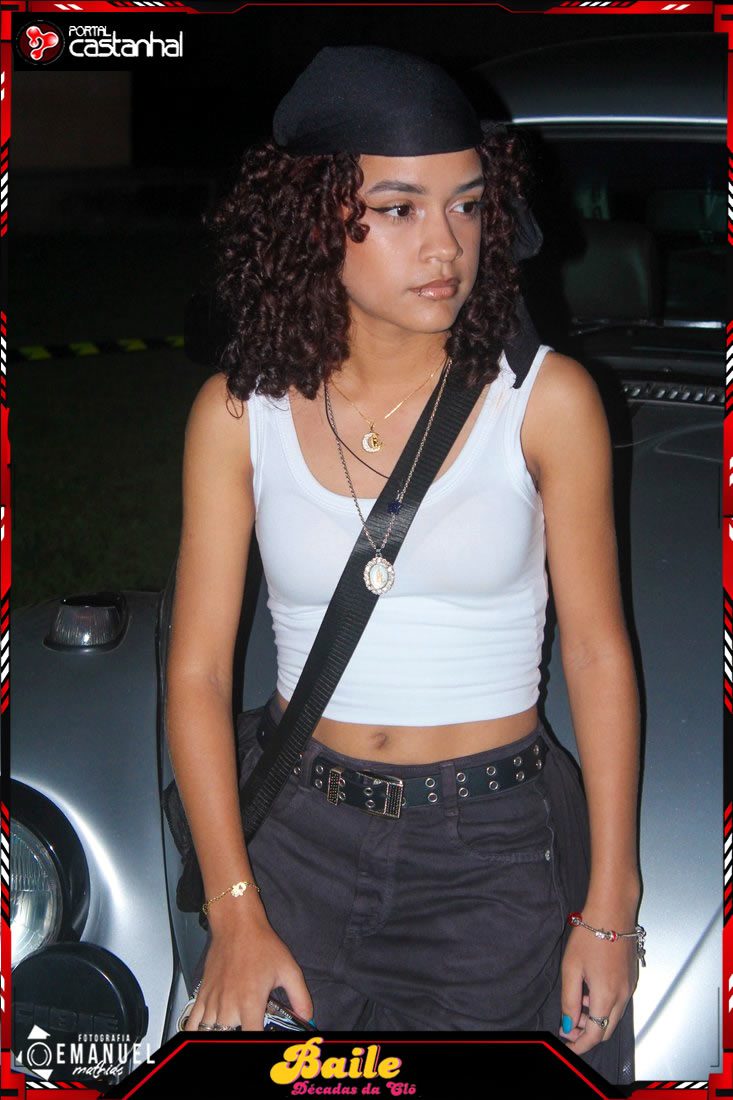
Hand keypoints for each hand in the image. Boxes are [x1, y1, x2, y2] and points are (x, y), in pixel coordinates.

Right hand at [184, 911, 313, 1031]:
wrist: (237, 925)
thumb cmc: (261, 945)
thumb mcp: (289, 969)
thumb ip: (300, 997)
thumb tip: (307, 1016)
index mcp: (250, 1002)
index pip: (251, 1037)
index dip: (258, 1039)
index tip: (263, 1034)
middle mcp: (228, 1006)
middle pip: (230, 1037)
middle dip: (240, 1033)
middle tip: (251, 1022)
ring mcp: (212, 1002)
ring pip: (211, 1032)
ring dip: (223, 1031)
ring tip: (234, 1024)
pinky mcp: (202, 995)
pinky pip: (193, 1023)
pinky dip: (198, 1030)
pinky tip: (210, 1028)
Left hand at [557, 922, 637, 1055]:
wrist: (613, 911)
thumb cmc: (591, 935)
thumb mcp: (571, 968)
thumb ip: (569, 999)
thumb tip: (568, 1023)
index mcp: (606, 997)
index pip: (594, 1034)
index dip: (579, 1044)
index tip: (567, 1044)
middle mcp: (623, 997)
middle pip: (606, 1030)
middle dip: (587, 1033)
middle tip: (568, 1025)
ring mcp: (630, 988)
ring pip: (614, 1017)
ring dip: (595, 1018)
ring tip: (575, 1003)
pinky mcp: (632, 979)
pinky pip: (619, 1002)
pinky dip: (604, 1005)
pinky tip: (589, 990)